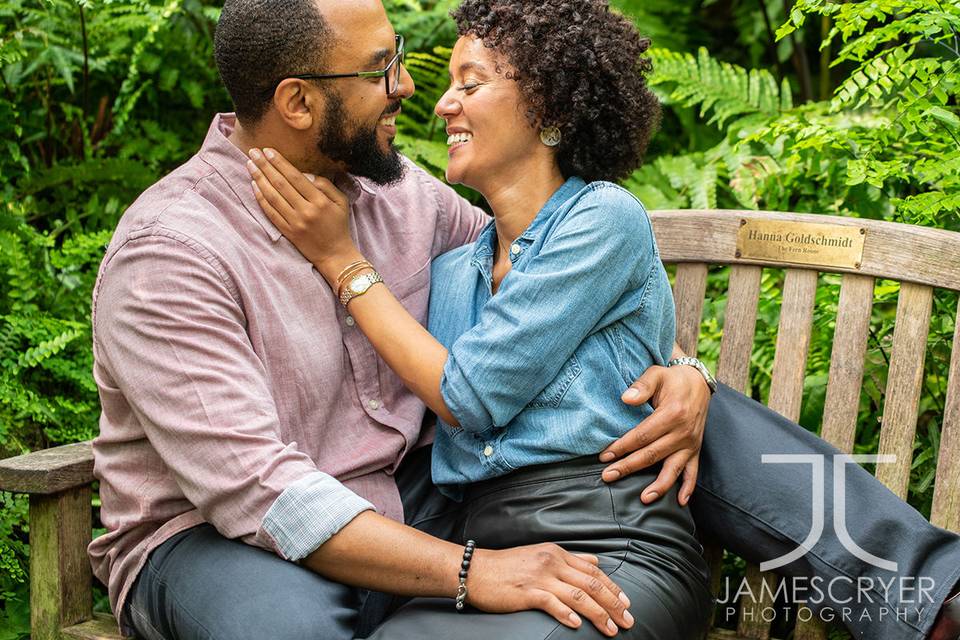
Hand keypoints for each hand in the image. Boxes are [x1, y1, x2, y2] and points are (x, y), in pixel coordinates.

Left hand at [246, 148, 356, 279]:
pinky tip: (254, 186)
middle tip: (253, 152)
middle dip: (265, 166)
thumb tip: (305, 174)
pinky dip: (261, 198)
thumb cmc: (339, 226)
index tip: (268, 151)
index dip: (280, 163)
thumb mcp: (341, 202)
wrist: (335, 255)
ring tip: (250, 165)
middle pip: (281, 184)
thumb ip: (326, 185)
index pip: (296, 177)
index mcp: (320, 201)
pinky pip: (271, 212)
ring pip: (273, 197)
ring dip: (259, 179)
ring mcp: (295, 222)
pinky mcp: (287, 232)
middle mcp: (306, 211)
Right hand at [467, 543, 633, 635]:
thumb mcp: (541, 554)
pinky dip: (567, 614)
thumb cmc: (507, 566)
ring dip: (598, 614)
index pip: (593, 570)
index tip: (627, 603)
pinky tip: (578, 626)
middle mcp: (552, 562)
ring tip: (612, 629)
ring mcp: (540, 577)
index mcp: (557, 553)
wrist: (476, 570)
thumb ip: (569, 559)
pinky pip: (552, 603)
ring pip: (578, 595)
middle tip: (628, 620)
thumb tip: (594, 560)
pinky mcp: (527, 592)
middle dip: (613, 604)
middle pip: (591, 584)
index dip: (613, 587)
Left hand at [599, 364, 709, 505]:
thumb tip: (626, 398)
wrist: (699, 382)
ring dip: (658, 486)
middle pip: (652, 455)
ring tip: (643, 498)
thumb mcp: (656, 374)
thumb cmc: (672, 379)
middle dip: (628, 467)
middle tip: (607, 476)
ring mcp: (691, 443)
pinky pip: (693, 472)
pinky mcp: (696, 450)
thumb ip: (641, 386)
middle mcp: (683, 432)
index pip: (642, 435)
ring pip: (672, 468)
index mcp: (672, 414)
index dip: (622, 447)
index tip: (604, 456)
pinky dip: (688, 488)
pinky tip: (679, 502)